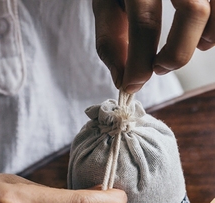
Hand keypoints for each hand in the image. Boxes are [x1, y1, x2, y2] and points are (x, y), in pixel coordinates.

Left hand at [93, 0, 212, 92]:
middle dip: (176, 53)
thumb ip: (110, 40)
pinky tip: (203, 39)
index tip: (132, 86)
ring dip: (203, 40)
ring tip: (184, 52)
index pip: (144, 23)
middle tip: (160, 68)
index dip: (139, 63)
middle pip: (192, 11)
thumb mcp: (106, 4)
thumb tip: (122, 79)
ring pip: (213, 8)